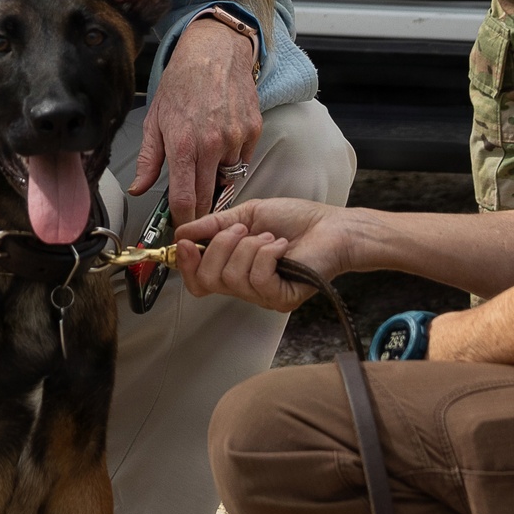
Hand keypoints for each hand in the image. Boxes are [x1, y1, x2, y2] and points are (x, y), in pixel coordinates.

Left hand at [129, 18, 261, 222]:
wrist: (214, 52)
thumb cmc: (182, 83)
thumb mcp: (155, 120)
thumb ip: (148, 160)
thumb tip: (138, 188)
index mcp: (183, 144)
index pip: (185, 199)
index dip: (184, 221)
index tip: (183, 229)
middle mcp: (212, 144)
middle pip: (209, 197)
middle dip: (201, 209)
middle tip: (193, 210)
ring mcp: (236, 138)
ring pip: (228, 179)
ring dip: (217, 180)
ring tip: (206, 161)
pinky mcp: (253, 131)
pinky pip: (243, 160)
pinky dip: (233, 160)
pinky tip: (221, 144)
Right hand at [172, 198, 359, 311]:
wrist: (332, 227)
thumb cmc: (296, 221)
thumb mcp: (246, 215)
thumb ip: (213, 225)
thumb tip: (181, 231)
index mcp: (233, 266)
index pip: (197, 280)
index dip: (186, 263)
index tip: (184, 241)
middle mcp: (244, 286)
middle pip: (207, 280)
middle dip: (219, 247)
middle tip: (241, 230)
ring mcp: (262, 296)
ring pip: (231, 277)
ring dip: (249, 247)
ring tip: (270, 237)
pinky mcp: (280, 299)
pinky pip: (257, 278)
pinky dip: (267, 254)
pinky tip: (281, 247)